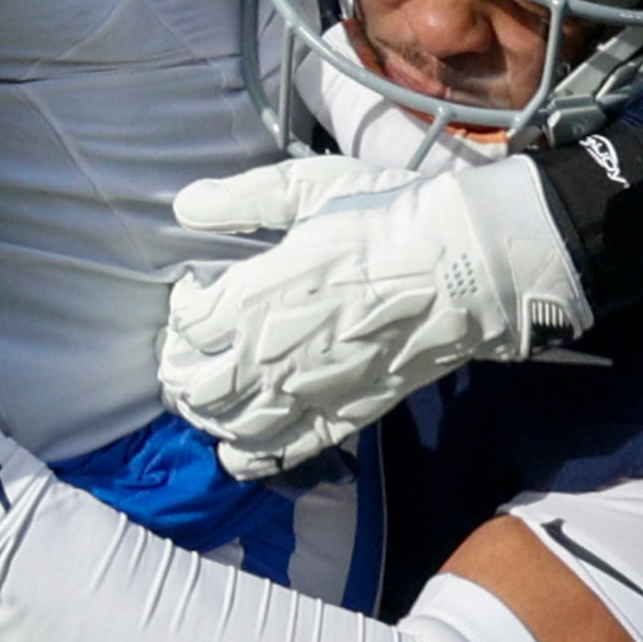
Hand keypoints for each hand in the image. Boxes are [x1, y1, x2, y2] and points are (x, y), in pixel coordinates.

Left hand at [160, 152, 591, 479]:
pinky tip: (237, 442)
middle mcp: (271, 356)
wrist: (462, 269)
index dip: (183, 306)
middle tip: (189, 346)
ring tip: (207, 391)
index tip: (197, 286)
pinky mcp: (342, 418)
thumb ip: (242, 200)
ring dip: (205, 413)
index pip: (189, 324)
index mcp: (257, 296)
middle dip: (180, 367)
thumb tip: (184, 205)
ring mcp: (306, 395)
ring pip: (229, 425)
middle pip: (196, 385)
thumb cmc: (387, 218)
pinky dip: (246, 453)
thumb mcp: (309, 188)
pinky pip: (279, 453)